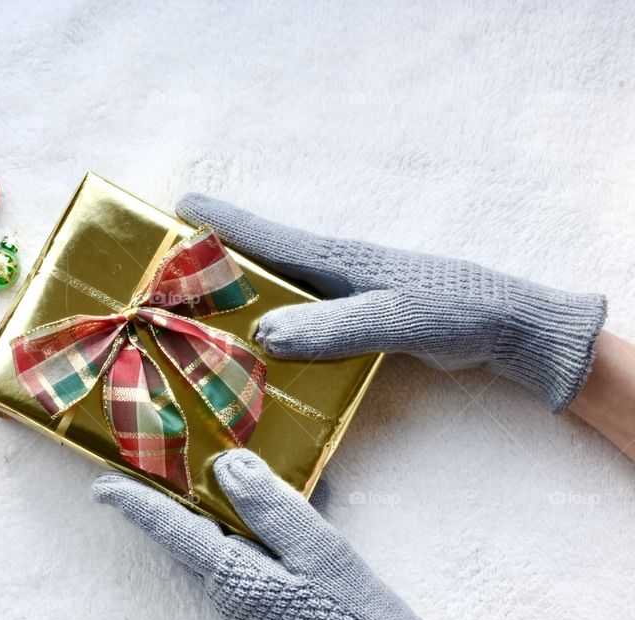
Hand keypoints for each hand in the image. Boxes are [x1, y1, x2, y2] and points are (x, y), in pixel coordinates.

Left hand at [94, 450, 500, 619]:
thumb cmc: (358, 614)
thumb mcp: (319, 552)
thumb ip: (271, 508)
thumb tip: (228, 466)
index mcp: (235, 578)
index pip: (174, 531)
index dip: (136, 506)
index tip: (101, 487)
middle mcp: (230, 595)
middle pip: (192, 535)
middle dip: (176, 499)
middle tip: (168, 459)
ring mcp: (249, 606)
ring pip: (222, 545)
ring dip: (221, 512)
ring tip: (231, 477)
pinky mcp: (270, 610)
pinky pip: (248, 559)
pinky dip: (253, 531)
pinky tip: (280, 513)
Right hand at [177, 194, 606, 412]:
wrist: (507, 328)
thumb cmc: (455, 310)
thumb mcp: (396, 317)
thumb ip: (335, 327)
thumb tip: (264, 335)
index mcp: (337, 259)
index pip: (267, 236)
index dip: (221, 222)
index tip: (177, 208)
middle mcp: (333, 274)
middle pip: (262, 264)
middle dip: (215, 265)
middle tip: (167, 278)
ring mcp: (343, 298)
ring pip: (278, 295)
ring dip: (241, 303)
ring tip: (197, 320)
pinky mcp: (355, 323)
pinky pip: (299, 324)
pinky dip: (271, 333)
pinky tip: (257, 357)